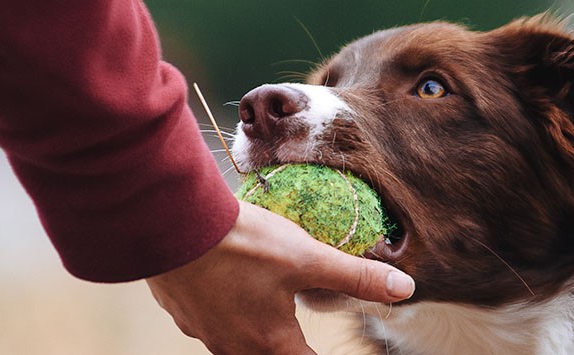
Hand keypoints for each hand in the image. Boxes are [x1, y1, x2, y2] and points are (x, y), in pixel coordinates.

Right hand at [145, 201, 414, 353]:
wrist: (170, 225)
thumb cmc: (240, 243)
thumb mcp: (307, 257)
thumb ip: (355, 275)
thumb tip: (404, 287)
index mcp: (270, 343)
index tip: (325, 348)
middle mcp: (234, 347)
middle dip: (288, 346)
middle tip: (297, 333)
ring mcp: (203, 332)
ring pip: (237, 343)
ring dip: (256, 330)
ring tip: (267, 306)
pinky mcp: (181, 312)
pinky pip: (209, 321)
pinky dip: (225, 309)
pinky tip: (227, 284)